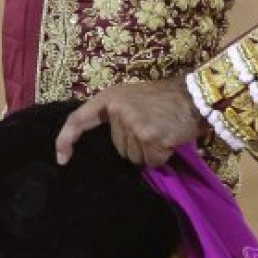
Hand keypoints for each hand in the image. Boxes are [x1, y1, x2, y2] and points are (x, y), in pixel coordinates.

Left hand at [55, 76, 202, 168]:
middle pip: (118, 148)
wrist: (195, 95)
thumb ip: (116, 116)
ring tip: (161, 131)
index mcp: (109, 98)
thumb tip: (111, 146)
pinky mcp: (149, 136)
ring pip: (134, 158)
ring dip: (149, 152)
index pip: (78, 119)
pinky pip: (151, 162)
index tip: (62, 159)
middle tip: (152, 127)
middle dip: (135, 145)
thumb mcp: (132, 99)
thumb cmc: (164, 99)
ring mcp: (133, 123)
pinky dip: (162, 156)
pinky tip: (169, 139)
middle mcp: (117, 110)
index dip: (66, 139)